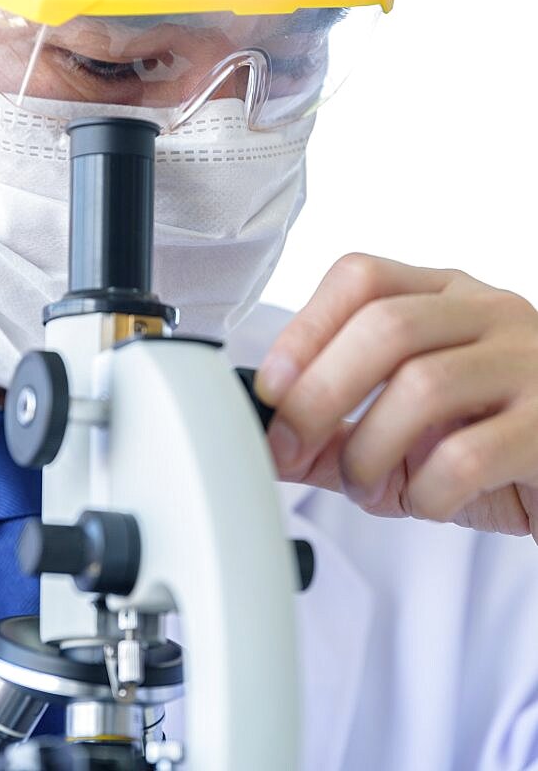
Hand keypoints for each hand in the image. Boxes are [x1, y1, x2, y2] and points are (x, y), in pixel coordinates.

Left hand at [255, 253, 537, 541]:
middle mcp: (488, 315)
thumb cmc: (495, 438)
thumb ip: (338, 435)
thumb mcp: (407, 430)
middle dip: (319, 393)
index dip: (304, 330)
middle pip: (385, 326)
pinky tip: (428, 501)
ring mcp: (527, 365)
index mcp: (445, 297)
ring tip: (363, 482)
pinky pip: (470, 455)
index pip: (362, 278)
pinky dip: (426, 491)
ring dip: (369, 449)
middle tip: (291, 444)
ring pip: (424, 385)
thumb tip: (267, 447)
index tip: (270, 388)